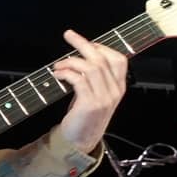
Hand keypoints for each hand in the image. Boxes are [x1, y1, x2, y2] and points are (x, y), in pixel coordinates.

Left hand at [52, 29, 127, 152]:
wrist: (81, 142)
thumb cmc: (85, 116)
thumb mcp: (96, 95)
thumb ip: (94, 78)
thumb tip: (81, 57)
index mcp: (119, 87)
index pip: (119, 59)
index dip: (102, 47)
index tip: (86, 44)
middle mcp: (115, 91)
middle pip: (102, 59)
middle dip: (83, 43)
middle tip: (68, 35)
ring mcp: (104, 98)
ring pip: (90, 67)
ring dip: (70, 61)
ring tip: (58, 65)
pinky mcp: (90, 104)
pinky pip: (78, 80)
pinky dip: (66, 73)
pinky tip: (57, 75)